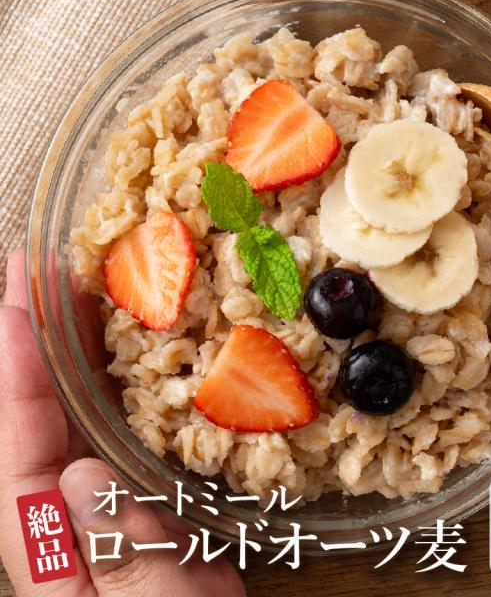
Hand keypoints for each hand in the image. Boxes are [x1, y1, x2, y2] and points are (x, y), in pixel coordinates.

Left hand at [0, 247, 245, 596]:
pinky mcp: (140, 484)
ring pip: (80, 403)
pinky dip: (127, 375)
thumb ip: (119, 557)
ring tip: (88, 285)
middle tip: (44, 267)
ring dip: (79, 344)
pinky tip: (141, 343)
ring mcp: (103, 488)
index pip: (16, 437)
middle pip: (39, 405)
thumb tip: (80, 478)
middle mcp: (66, 500)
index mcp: (48, 538)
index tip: (17, 299)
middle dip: (37, 334)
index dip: (14, 365)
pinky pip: (125, 418)